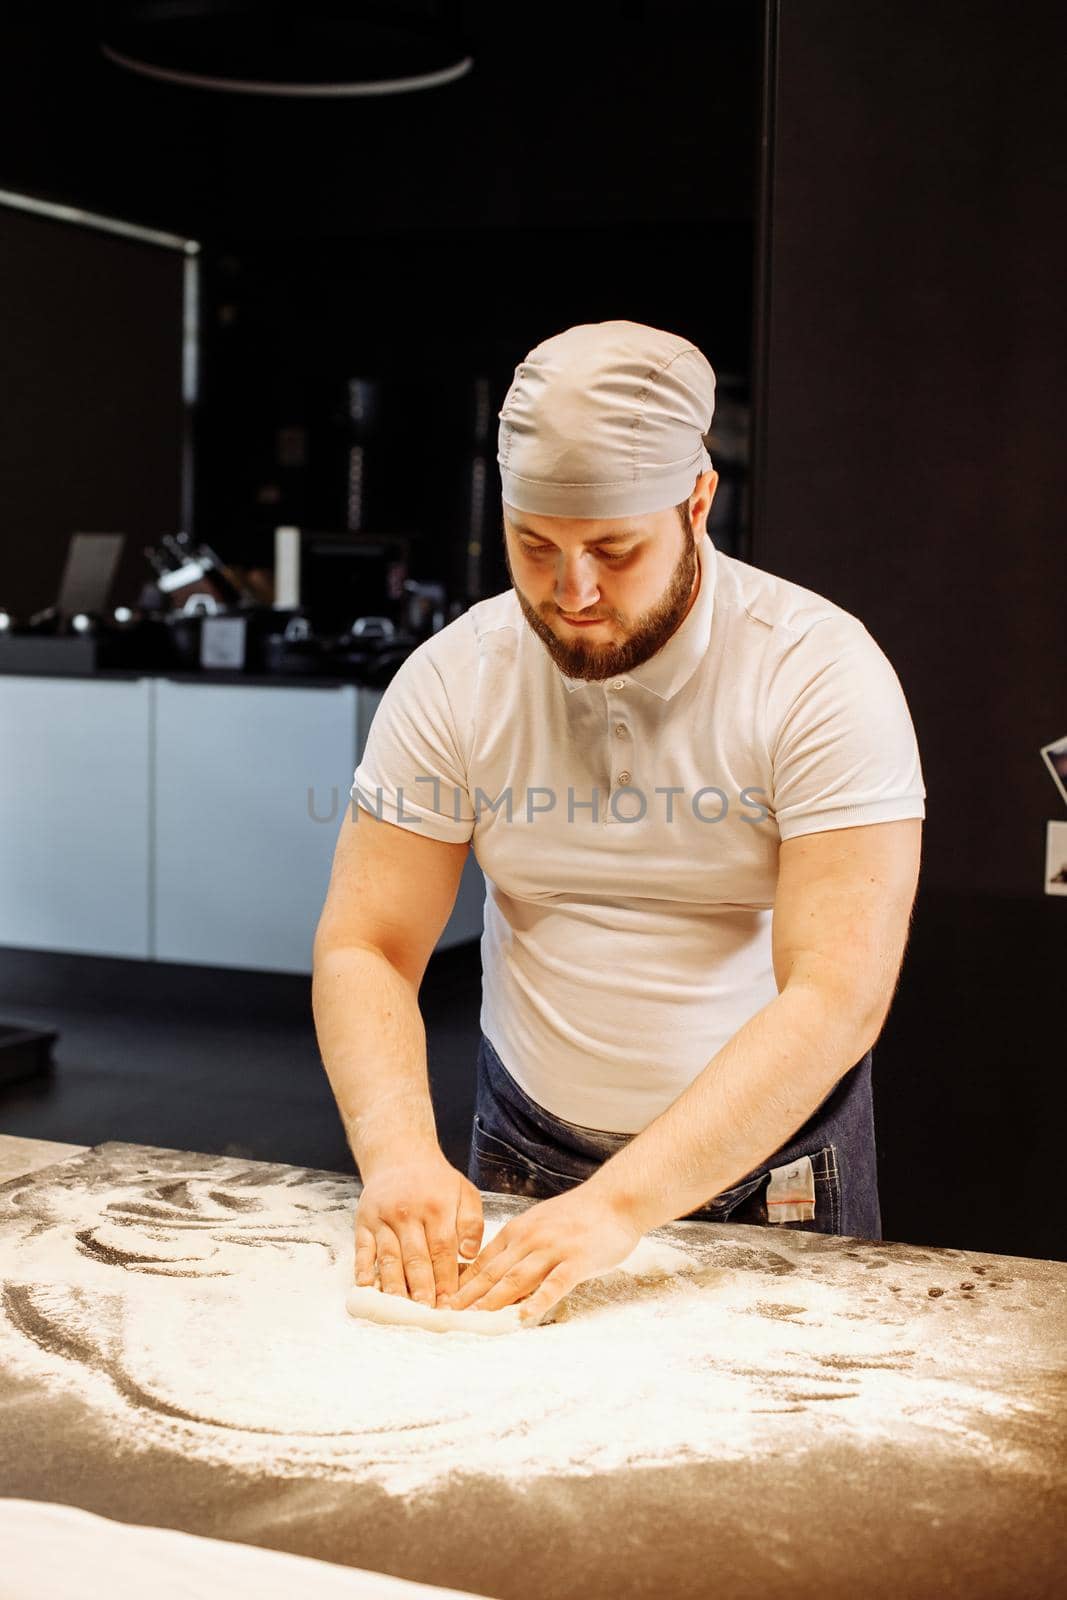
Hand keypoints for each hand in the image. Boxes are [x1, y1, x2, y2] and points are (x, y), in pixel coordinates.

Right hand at [354, 1151, 483, 1308]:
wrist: (399, 1155)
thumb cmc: (436, 1182)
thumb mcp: (464, 1192)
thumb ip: (472, 1223)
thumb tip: (468, 1255)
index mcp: (437, 1206)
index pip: (442, 1250)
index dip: (446, 1279)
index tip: (450, 1304)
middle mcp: (408, 1213)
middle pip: (415, 1258)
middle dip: (422, 1290)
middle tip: (427, 1316)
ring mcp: (383, 1218)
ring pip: (389, 1258)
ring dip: (395, 1287)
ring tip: (402, 1311)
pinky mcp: (364, 1222)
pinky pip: (363, 1251)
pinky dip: (364, 1272)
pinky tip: (370, 1290)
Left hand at [442, 1186, 642, 1326]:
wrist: (615, 1199)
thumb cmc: (579, 1215)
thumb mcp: (540, 1224)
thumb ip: (520, 1247)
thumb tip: (499, 1276)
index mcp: (518, 1231)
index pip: (482, 1262)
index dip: (462, 1285)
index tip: (443, 1304)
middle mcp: (530, 1240)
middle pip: (492, 1273)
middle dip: (467, 1298)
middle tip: (446, 1318)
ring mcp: (553, 1250)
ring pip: (516, 1279)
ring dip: (492, 1302)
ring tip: (473, 1321)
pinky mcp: (576, 1261)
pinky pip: (553, 1285)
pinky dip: (537, 1302)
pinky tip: (523, 1317)